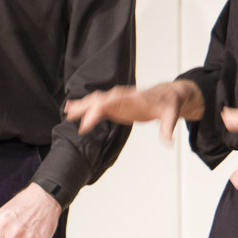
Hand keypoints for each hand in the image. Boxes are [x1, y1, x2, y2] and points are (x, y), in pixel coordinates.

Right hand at [64, 81, 204, 142]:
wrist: (166, 96)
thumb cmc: (168, 104)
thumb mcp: (171, 114)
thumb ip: (167, 127)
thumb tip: (168, 141)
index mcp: (133, 98)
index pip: (110, 102)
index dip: (96, 112)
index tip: (85, 124)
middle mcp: (121, 97)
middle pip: (99, 100)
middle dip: (84, 107)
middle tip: (71, 116)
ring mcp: (116, 100)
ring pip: (95, 100)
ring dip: (81, 106)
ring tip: (67, 111)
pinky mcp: (115, 105)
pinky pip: (97, 104)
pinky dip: (84, 106)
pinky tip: (72, 108)